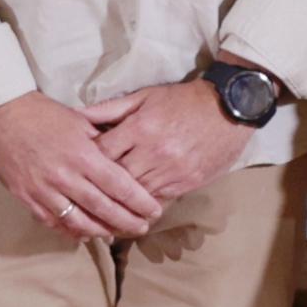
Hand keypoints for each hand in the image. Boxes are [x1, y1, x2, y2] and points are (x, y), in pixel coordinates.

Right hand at [0, 89, 163, 241]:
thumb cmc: (43, 113)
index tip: (154, 210)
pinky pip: (52, 221)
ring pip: (79, 222)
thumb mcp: (80, 121)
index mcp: (83, 155)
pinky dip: (70, 231)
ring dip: (101, 231)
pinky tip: (83, 234)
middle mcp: (65, 177)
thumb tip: (124, 159)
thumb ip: (102, 143)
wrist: (0, 113)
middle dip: (127, 222)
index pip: (119, 185)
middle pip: (103, 209)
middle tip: (142, 228)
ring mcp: (44, 190)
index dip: (139, 202)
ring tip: (116, 234)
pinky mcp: (26, 197)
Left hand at [91, 79, 260, 208]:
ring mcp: (171, 171)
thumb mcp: (145, 96)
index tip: (78, 165)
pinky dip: (143, 204)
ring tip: (102, 206)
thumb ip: (110, 108)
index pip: (102, 153)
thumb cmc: (182, 100)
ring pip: (135, 194)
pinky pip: (158, 201)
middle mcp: (153, 153)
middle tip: (84, 192)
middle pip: (116, 178)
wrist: (229, 109)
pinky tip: (131, 210)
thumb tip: (77, 115)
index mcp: (140, 128)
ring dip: (120, 201)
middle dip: (99, 185)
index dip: (87, 161)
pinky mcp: (186, 184)